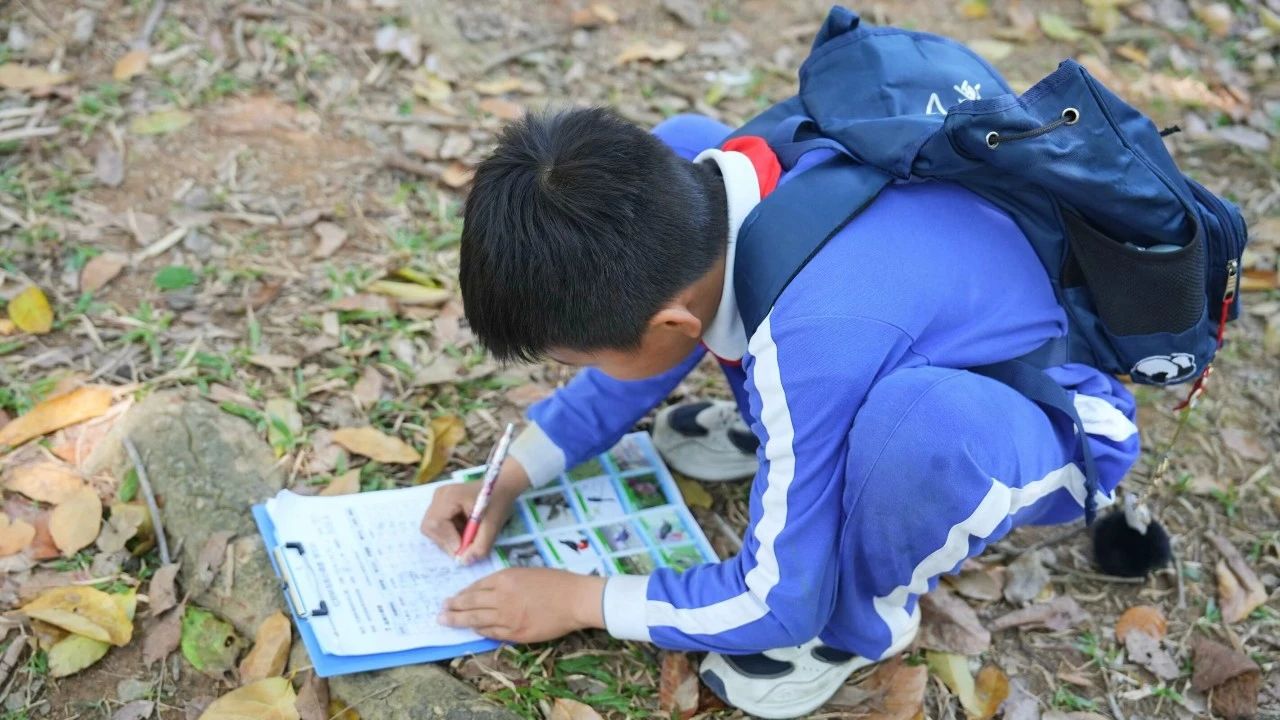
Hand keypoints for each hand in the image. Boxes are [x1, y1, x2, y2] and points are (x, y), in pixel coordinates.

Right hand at [420, 459, 529, 563]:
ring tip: (468, 535)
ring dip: (449, 538)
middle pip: (430, 527)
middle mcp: (439, 496)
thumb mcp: (493, 526)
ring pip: (433, 529)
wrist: (502, 486)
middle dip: (447, 542)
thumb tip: (464, 562)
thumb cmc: (498, 502)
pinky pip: (438, 526)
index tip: (464, 551)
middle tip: (465, 548)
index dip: (448, 541)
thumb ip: (480, 546)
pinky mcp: (440, 505)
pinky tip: (464, 530)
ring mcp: (437, 500)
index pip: (437, 524)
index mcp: (449, 496)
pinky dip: (450, 534)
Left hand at [439, 567, 605, 642]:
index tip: (452, 598)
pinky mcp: (516, 633)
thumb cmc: (555, 581)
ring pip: (476, 620)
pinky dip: (480, 630)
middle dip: (453, 609)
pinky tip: (472, 629)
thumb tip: (487, 591)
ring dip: (460, 621)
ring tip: (447, 622)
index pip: (476, 587)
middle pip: (470, 604)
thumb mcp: (526, 572)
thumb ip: (506, 581)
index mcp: (505, 579)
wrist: (575, 599)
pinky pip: (492, 632)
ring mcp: (508, 617)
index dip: (462, 594)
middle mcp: (502, 597)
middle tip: (440, 613)